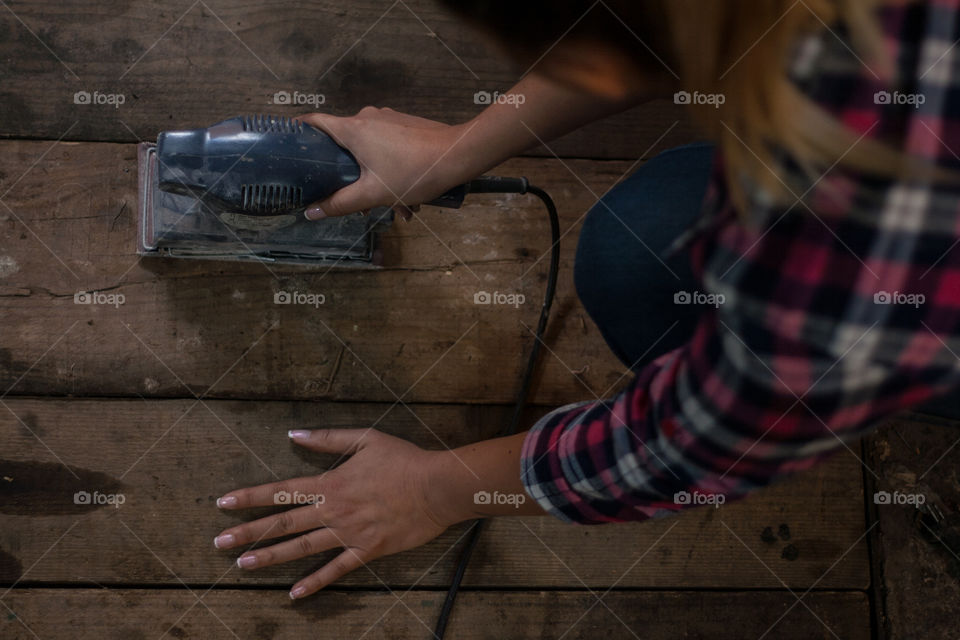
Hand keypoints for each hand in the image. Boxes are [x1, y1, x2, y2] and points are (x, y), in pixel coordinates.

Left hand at [213, 429, 449, 598]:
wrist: (437, 487)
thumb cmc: (404, 459)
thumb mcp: (366, 438)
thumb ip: (327, 439)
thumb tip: (293, 434)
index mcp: (330, 483)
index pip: (281, 492)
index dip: (250, 497)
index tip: (223, 504)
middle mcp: (333, 510)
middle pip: (283, 524)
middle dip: (248, 533)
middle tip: (219, 543)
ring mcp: (349, 533)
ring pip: (302, 548)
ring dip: (270, 557)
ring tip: (243, 565)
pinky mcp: (367, 550)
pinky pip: (337, 569)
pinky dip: (315, 582)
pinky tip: (295, 593)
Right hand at [296, 108, 468, 220]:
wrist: (458, 156)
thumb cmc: (415, 171)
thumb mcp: (373, 193)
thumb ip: (340, 203)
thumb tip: (312, 211)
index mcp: (353, 129)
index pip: (314, 121)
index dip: (298, 131)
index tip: (288, 144)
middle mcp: (368, 118)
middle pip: (344, 144)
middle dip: (350, 176)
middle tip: (356, 200)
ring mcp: (388, 120)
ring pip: (370, 152)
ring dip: (378, 180)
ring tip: (395, 207)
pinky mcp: (406, 126)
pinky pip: (389, 148)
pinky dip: (393, 171)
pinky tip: (409, 196)